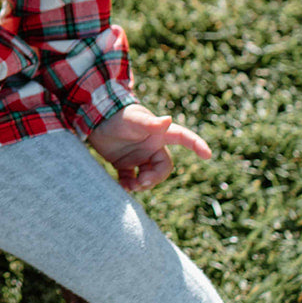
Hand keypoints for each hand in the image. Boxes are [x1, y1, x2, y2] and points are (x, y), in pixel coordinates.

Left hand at [87, 103, 210, 191]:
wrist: (93, 120)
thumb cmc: (117, 116)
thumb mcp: (133, 119)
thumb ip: (149, 123)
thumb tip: (168, 119)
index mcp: (159, 133)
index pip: (183, 137)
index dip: (197, 145)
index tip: (208, 154)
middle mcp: (151, 146)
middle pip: (163, 167)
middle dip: (155, 178)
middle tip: (141, 182)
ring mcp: (139, 156)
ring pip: (149, 176)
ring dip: (142, 184)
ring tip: (129, 186)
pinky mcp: (124, 164)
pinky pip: (132, 180)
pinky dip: (128, 185)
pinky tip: (121, 186)